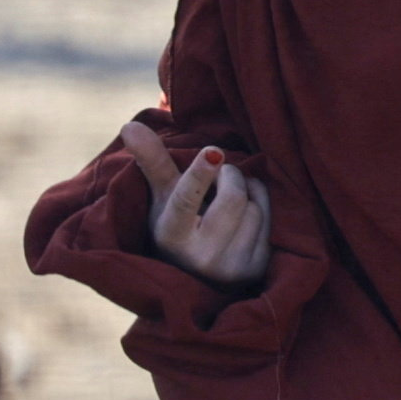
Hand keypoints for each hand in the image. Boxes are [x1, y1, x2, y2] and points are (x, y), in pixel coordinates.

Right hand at [112, 118, 271, 289]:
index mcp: (171, 236)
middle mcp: (201, 257)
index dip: (200, 175)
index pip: (185, 201)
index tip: (213, 151)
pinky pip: (270, 220)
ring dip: (246, 191)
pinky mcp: (258, 269)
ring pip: (254, 208)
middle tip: (221, 174)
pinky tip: (244, 213)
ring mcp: (232, 266)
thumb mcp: (162, 197)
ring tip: (228, 198)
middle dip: (230, 176)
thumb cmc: (178, 225)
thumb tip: (130, 125)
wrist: (199, 274)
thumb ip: (152, 161)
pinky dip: (260, 205)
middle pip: (233, 198)